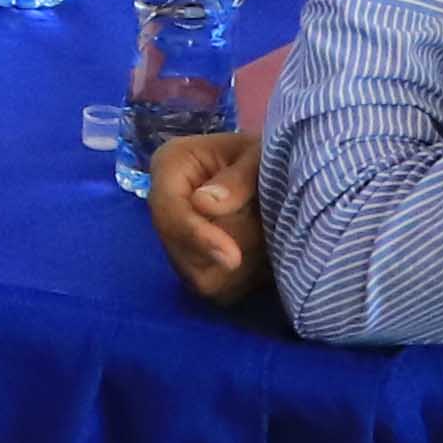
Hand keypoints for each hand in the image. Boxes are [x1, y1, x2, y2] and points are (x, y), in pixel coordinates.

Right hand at [145, 128, 264, 309]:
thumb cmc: (265, 154)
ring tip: (265, 241)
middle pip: (178, 250)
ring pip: (196, 276)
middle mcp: (165, 204)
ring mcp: (176, 237)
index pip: (168, 210)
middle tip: (265, 238)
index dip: (196, 236)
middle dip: (223, 252)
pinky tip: (262, 258)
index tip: (232, 258)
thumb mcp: (258, 155)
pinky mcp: (193, 262)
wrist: (277, 173)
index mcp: (170, 165)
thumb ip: (237, 178)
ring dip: (237, 268)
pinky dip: (242, 279)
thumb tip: (204, 204)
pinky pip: (214, 288)